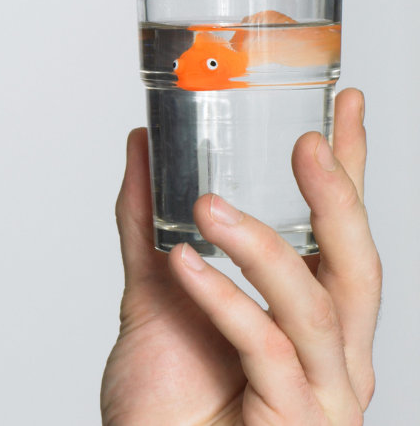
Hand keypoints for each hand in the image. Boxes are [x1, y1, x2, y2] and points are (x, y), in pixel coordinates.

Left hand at [101, 88, 379, 423]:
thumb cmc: (165, 402)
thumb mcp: (154, 294)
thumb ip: (149, 224)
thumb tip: (140, 144)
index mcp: (312, 321)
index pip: (342, 234)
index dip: (350, 169)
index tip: (348, 103)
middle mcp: (331, 356)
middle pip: (357, 265)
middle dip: (338, 198)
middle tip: (304, 141)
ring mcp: (321, 393)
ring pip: (315, 305)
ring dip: (262, 247)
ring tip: (205, 205)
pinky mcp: (294, 422)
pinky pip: (266, 350)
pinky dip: (226, 301)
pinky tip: (185, 266)